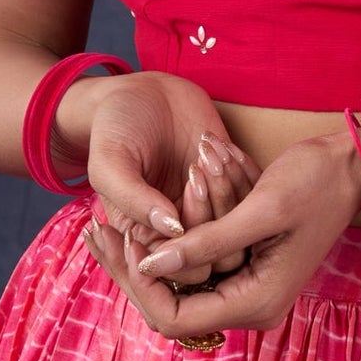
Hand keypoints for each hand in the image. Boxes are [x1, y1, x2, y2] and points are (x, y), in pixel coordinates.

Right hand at [81, 73, 257, 285]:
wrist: (142, 91)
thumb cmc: (118, 125)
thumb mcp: (110, 160)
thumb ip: (133, 198)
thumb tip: (172, 229)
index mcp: (144, 238)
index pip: (176, 269)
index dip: (184, 243)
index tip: (177, 196)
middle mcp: (179, 231)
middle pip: (212, 253)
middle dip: (208, 212)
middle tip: (193, 168)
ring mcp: (208, 208)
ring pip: (237, 226)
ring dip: (225, 189)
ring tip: (204, 149)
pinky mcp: (230, 184)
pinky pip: (250, 196)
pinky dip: (241, 172)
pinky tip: (219, 144)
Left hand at [85, 126, 360, 340]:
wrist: (353, 166)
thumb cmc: (315, 181)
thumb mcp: (259, 208)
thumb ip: (204, 242)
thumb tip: (147, 266)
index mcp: (256, 302)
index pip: (175, 317)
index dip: (139, 284)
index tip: (119, 239)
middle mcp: (250, 305)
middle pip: (169, 306)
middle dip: (131, 267)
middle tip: (96, 229)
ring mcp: (246, 287)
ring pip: (176, 286)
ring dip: (145, 252)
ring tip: (106, 219)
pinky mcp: (243, 266)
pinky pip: (193, 265)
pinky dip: (169, 240)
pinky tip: (138, 216)